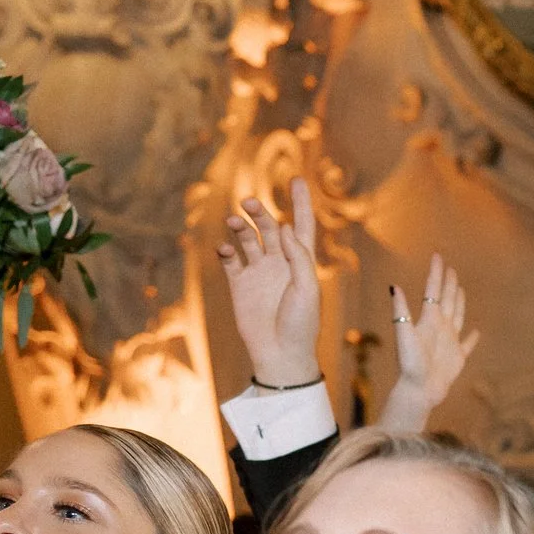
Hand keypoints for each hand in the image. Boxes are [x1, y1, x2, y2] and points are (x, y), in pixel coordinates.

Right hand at [217, 177, 320, 387]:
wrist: (280, 353)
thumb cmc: (301, 324)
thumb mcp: (307, 289)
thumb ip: (299, 258)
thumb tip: (286, 228)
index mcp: (302, 262)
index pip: (302, 226)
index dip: (300, 203)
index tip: (297, 179)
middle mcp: (280, 263)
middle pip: (270, 227)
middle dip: (261, 213)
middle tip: (250, 203)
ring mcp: (259, 272)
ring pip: (248, 238)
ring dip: (241, 227)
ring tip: (236, 222)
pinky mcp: (239, 285)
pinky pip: (230, 260)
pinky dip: (225, 249)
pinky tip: (225, 249)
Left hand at [380, 253, 478, 431]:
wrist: (419, 389)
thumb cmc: (410, 364)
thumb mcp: (404, 334)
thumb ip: (400, 311)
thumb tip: (394, 286)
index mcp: (428, 320)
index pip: (433, 291)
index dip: (436, 274)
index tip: (438, 256)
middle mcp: (439, 327)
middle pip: (446, 300)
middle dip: (448, 283)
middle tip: (450, 268)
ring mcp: (449, 342)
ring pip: (457, 316)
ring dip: (459, 302)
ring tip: (460, 289)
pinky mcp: (458, 357)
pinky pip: (468, 345)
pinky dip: (473, 338)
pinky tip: (476, 332)